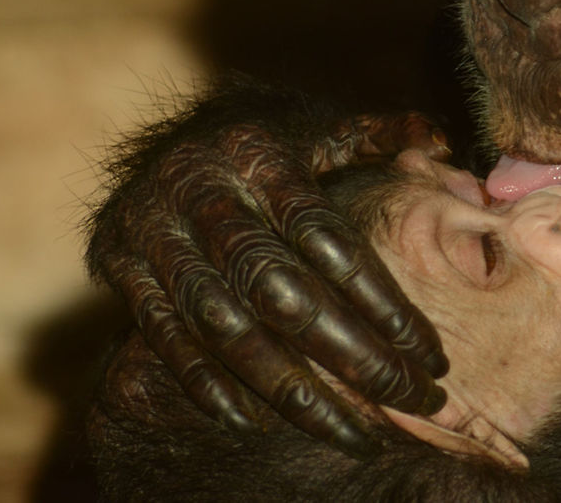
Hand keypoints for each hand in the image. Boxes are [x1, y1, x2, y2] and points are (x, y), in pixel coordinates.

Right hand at [88, 85, 450, 456]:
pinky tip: (259, 420)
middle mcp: (201, 189)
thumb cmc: (269, 145)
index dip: (382, 300)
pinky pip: (165, 338)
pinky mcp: (120, 266)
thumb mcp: (321, 127)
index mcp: (260, 152)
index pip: (329, 238)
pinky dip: (208, 385)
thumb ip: (382, 134)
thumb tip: (440, 145)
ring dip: (291, 389)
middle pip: (282, 290)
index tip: (430, 352)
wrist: (161, 141)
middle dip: (353, 354)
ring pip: (224, 326)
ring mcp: (154, 230)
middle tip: (412, 398)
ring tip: (354, 432)